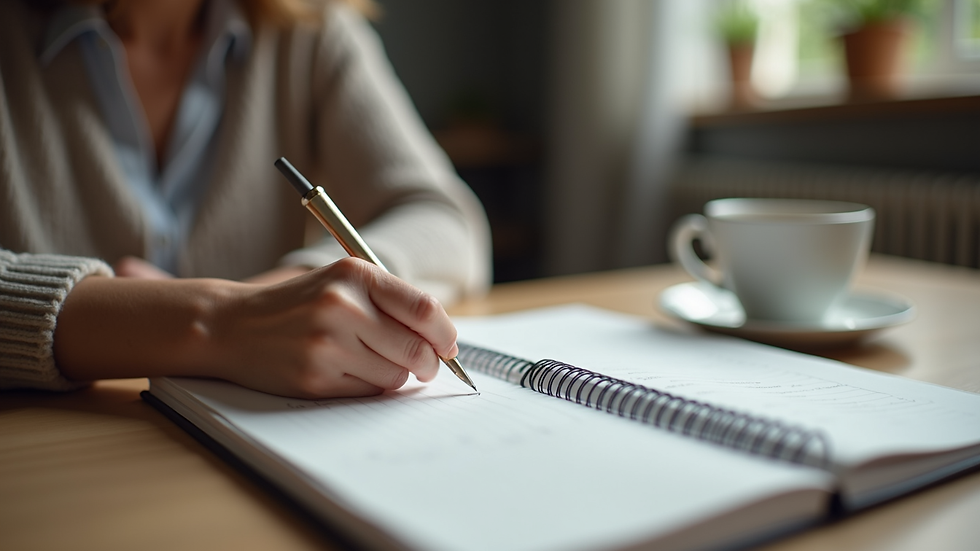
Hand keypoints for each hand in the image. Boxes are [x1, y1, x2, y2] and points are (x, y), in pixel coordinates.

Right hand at [55, 258, 457, 398]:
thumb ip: (391, 301)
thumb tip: (444, 340)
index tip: (448, 345)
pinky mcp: (315, 377)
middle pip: (417, 350)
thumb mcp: (342, 282)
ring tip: (368, 360)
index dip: (445, 334)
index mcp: (355, 275)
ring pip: (395, 376)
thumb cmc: (299, 304)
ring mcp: (327, 344)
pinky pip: (368, 392)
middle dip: (428, 363)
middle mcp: (342, 306)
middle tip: (424, 366)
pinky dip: (369, 387)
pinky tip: (346, 371)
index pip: (424, 309)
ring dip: (394, 375)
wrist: (233, 325)